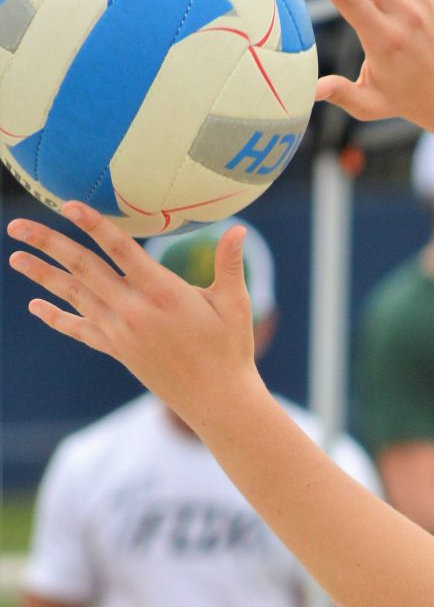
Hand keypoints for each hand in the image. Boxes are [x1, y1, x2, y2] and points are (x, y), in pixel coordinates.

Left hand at [7, 208, 259, 431]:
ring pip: (75, 296)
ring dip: (43, 276)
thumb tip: (239, 229)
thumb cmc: (230, 349)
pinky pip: (80, 331)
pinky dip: (57, 318)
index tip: (68, 205)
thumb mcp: (235, 305)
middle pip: (84, 269)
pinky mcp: (118, 351)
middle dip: (49, 245)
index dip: (93, 225)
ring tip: (16, 257)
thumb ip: (230, 264)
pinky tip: (35, 306)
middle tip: (16, 227)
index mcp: (163, 292)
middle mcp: (134, 310)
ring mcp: (121, 332)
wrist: (217, 401)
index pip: (121, 250)